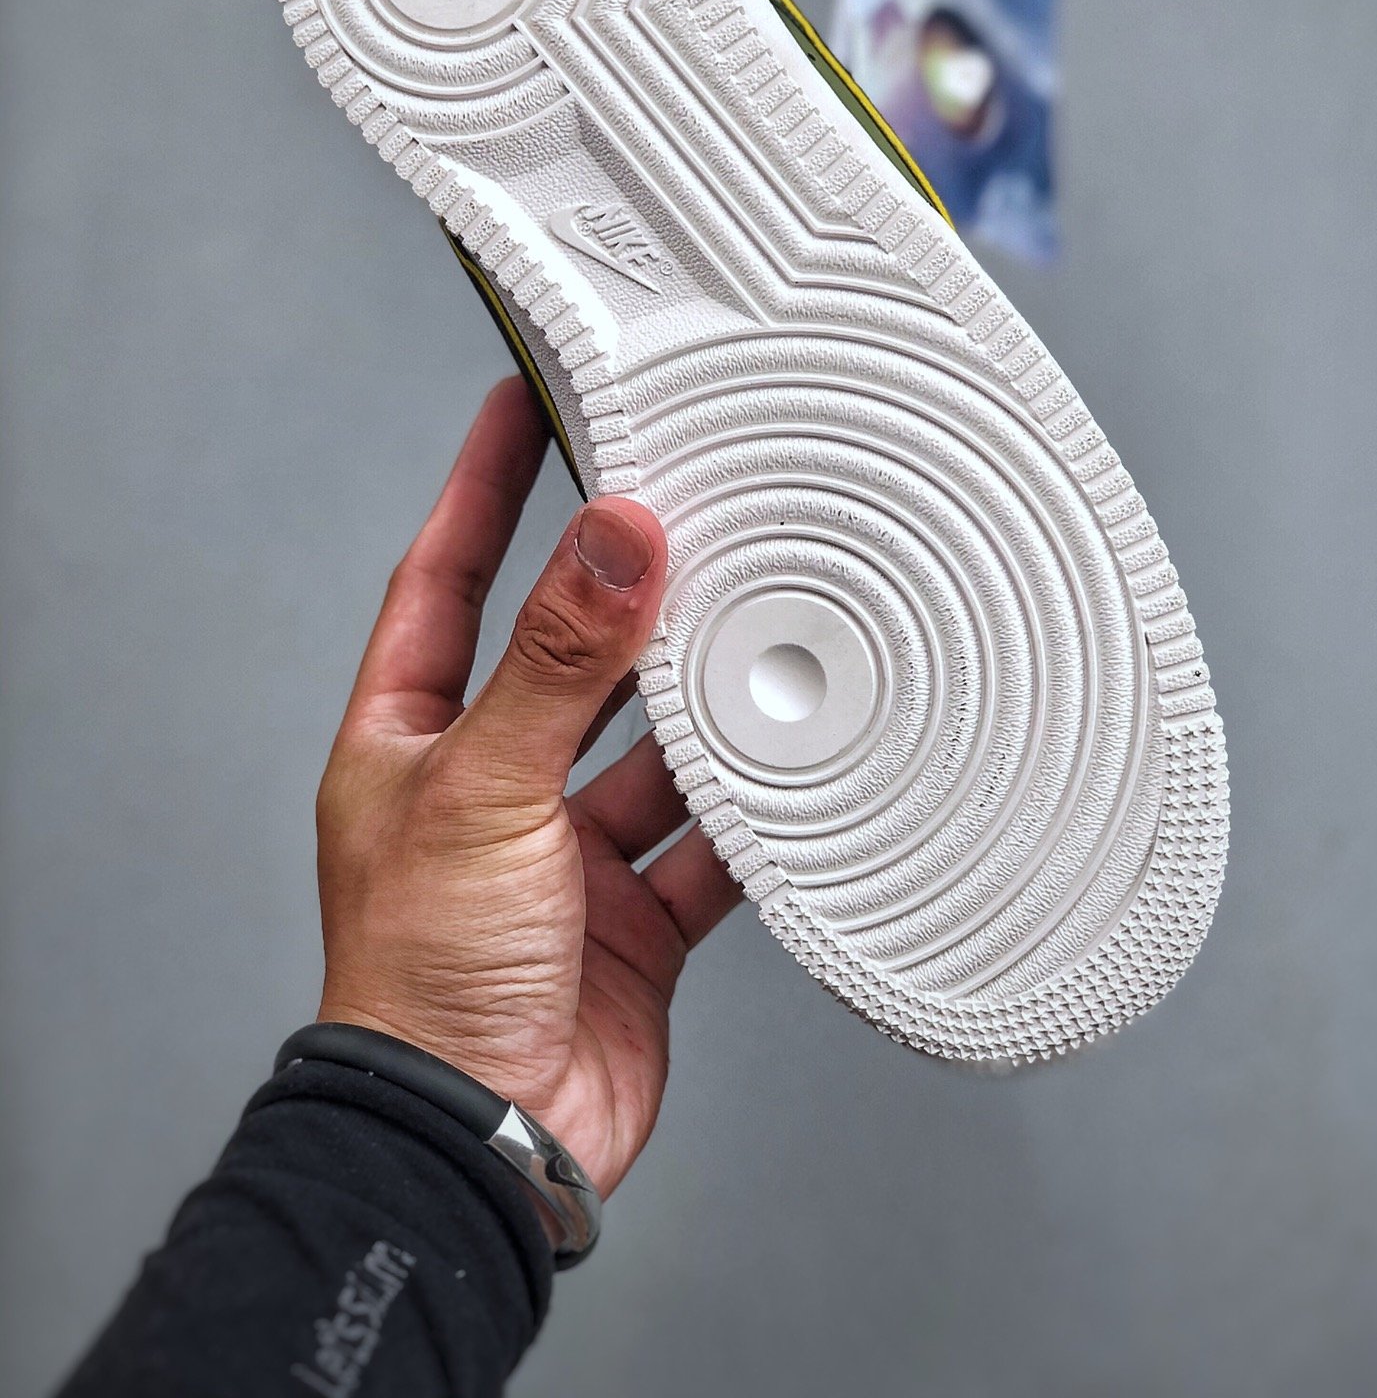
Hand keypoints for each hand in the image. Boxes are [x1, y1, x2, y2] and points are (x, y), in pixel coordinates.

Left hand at [314, 375, 741, 1195]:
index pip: (445, 578)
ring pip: (648, 748)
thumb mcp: (483, 793)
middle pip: (564, 657)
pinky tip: (790, 769)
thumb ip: (558, 664)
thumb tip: (614, 539)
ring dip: (697, 706)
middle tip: (682, 510)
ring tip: (755, 631)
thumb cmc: (423, 984)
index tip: (524, 401)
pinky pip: (703, 842)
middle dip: (621, 595)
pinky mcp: (632, 919)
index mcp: (411, 743)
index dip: (484, 487)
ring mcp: (562, 856)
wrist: (477, 1150)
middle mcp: (488, 789)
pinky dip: (748, 812)